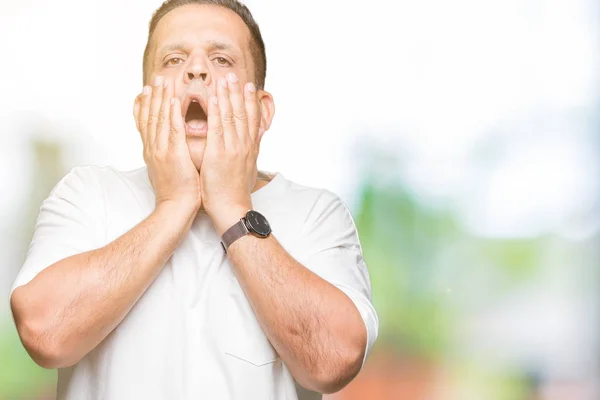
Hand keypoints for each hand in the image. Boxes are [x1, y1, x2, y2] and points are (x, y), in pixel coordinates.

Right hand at [133, 76, 201, 211]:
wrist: (176, 209)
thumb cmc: (177, 193)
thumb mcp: (167, 171)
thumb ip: (167, 156)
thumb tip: (169, 149)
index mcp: (152, 152)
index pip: (145, 124)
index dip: (145, 105)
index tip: (146, 90)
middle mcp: (153, 149)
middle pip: (150, 117)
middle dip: (153, 97)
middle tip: (156, 80)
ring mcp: (161, 151)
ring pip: (159, 119)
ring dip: (161, 99)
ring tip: (164, 82)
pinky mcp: (173, 155)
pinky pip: (172, 130)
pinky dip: (172, 114)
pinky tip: (174, 101)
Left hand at [200, 73, 264, 233]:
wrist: (232, 208)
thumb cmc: (234, 192)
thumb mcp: (245, 169)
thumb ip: (245, 154)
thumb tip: (247, 147)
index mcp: (249, 148)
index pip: (252, 119)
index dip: (250, 101)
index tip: (249, 86)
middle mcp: (244, 145)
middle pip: (243, 113)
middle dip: (238, 92)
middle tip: (234, 75)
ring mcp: (233, 148)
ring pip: (231, 116)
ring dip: (227, 95)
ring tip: (224, 79)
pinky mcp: (219, 153)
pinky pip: (217, 127)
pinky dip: (216, 111)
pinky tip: (212, 97)